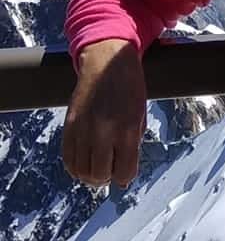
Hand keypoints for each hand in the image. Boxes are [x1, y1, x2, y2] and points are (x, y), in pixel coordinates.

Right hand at [61, 39, 148, 188]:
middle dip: (107, 178)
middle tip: (111, 171)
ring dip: (90, 175)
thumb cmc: (130, 88)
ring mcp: (83, 129)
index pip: (123, 172)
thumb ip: (133, 144)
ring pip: (81, 171)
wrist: (107, 62)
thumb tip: (123, 175)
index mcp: (127, 129)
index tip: (125, 174)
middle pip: (99, 175)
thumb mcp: (140, 115)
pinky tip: (85, 161)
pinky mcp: (69, 125)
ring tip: (98, 167)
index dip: (125, 177)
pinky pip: (68, 158)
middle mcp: (103, 131)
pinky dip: (76, 166)